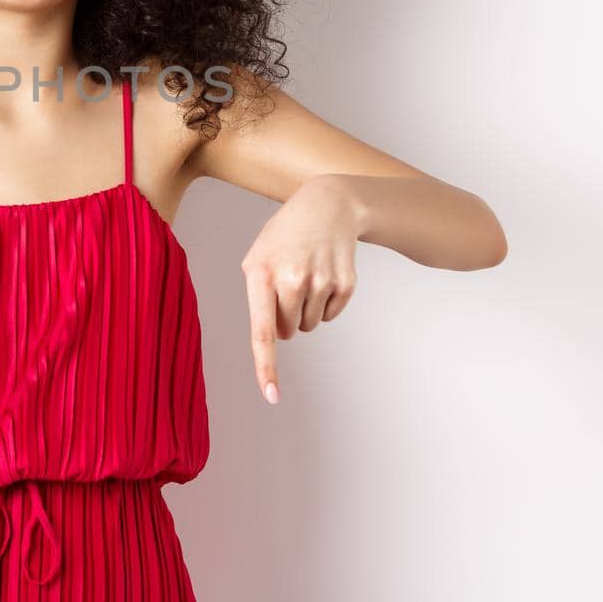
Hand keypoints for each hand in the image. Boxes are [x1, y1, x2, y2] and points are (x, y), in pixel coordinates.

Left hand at [240, 175, 362, 404]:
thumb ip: (257, 298)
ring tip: (305, 274)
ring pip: (310, 325)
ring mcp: (322, 282)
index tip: (271, 396)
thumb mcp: (257, 257)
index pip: (262, 331)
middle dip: (285, 317)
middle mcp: (292, 279)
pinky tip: (323, 275)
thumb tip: (274, 337)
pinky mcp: (345, 284)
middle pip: (288, 332)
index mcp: (261, 274)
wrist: (326, 206)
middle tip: (288, 283)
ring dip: (305, 309)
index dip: (266, 366)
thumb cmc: (284, 237)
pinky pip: (330, 316)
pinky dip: (325, 304)